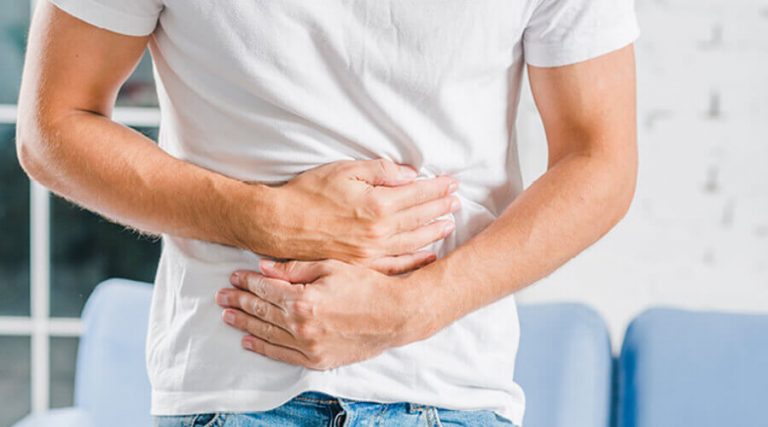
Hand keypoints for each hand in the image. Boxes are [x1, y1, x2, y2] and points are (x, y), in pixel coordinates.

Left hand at [215, 258, 431, 369]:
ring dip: (245, 323)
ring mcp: (308, 346)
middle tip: (221, 296)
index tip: (234, 276)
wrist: (396, 315)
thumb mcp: (332, 267)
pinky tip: (249, 340)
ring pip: (267, 333)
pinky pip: (282, 355)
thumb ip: (294, 269)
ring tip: (228, 315)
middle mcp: (301, 326)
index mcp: (303, 300)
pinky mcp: (317, 360)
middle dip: (239, 301)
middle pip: (261, 311)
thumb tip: (264, 267)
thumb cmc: (368, 286)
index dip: (247, 281)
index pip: (266, 288)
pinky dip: (263, 347)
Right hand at [255, 158, 459, 274]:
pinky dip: (415, 260)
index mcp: (378, 205)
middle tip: (456, 201)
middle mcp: (380, 232)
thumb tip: (410, 175)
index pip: (418, 195)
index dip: (438, 188)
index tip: (452, 183)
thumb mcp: (345, 170)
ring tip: (449, 224)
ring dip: (434, 233)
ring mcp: (372, 252)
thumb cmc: (309, 193)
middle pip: (420, 219)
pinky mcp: (361, 265)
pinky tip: (428, 255)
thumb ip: (381, 172)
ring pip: (413, 243)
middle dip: (441, 208)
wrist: (280, 223)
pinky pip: (396, 265)